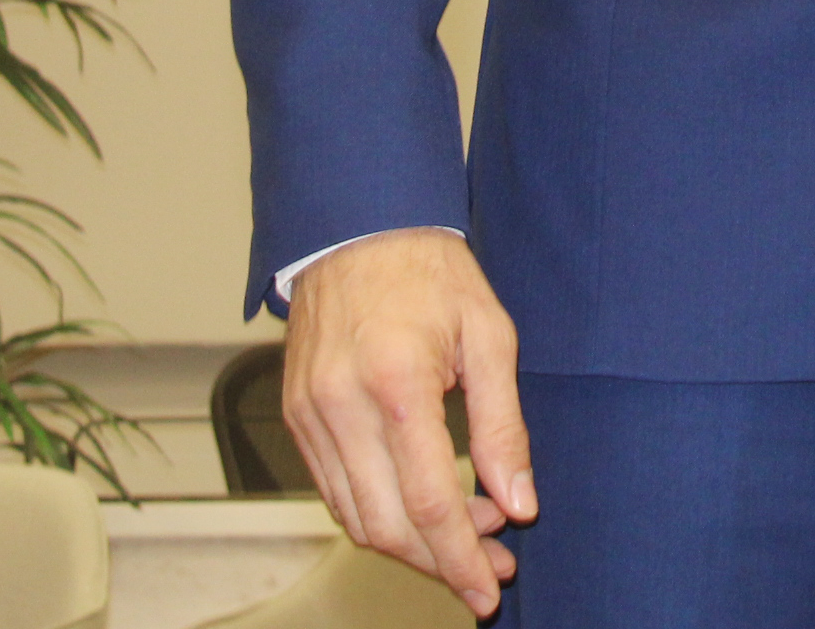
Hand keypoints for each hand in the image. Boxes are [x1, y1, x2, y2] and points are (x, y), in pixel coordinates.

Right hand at [282, 230, 536, 617]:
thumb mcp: (490, 335)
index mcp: (398, 386)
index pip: (430, 503)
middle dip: (441, 562)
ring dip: (411, 546)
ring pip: (356, 519)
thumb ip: (503, 426)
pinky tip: (420, 509)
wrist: (358, 226)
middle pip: (388, 526)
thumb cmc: (431, 272)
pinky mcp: (296, 419)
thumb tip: (518, 502)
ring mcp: (310, 417)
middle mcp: (342, 409)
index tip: (490, 587)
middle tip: (490, 570)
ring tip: (466, 539)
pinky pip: (334, 493)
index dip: (463, 557)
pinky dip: (377, 515)